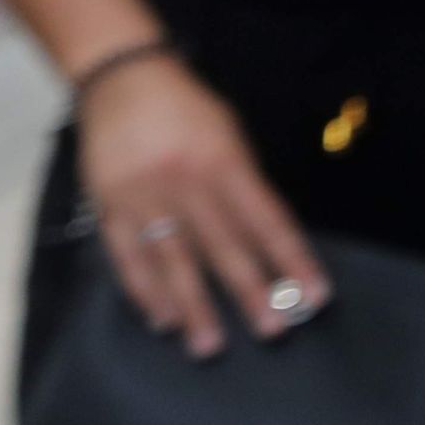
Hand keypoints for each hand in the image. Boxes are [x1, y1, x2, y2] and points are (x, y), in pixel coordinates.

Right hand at [74, 53, 324, 357]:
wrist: (122, 80)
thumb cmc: (187, 111)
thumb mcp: (230, 136)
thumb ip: (245, 184)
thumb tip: (266, 239)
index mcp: (226, 163)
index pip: (268, 220)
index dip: (293, 258)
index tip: (315, 294)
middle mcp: (187, 184)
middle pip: (224, 245)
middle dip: (250, 290)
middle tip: (272, 329)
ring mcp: (144, 198)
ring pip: (175, 260)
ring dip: (194, 306)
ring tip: (210, 344)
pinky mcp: (109, 207)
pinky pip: (128, 256)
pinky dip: (145, 290)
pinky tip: (162, 319)